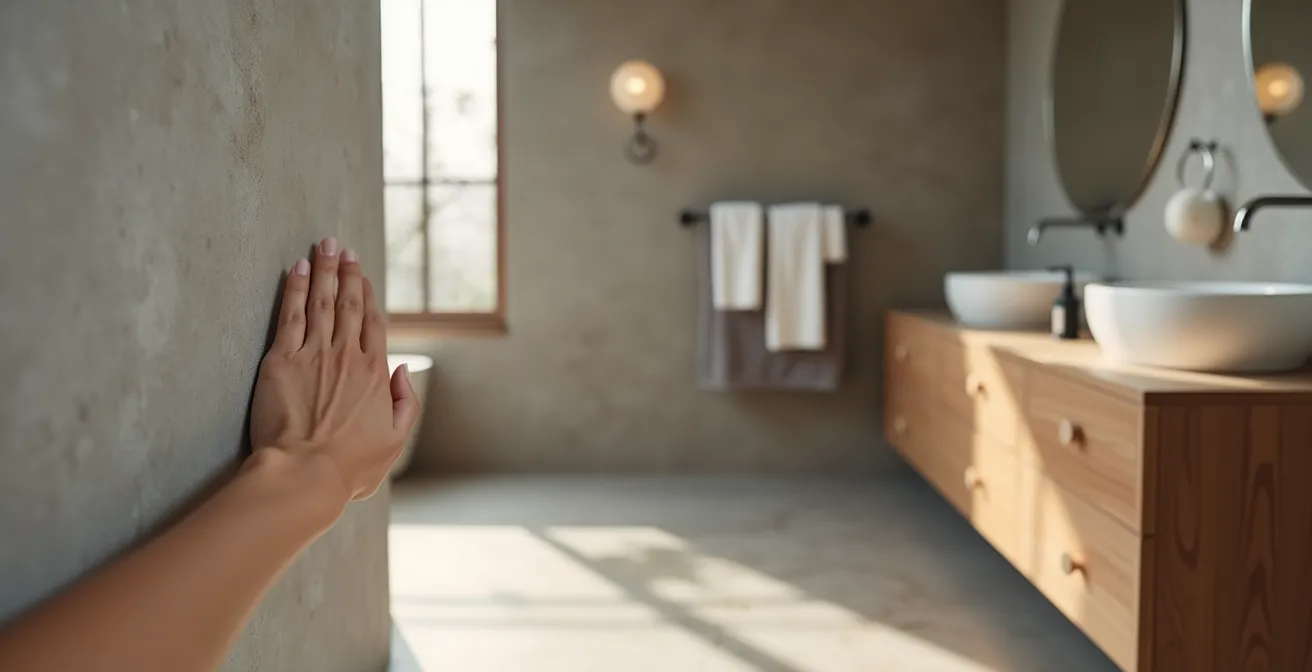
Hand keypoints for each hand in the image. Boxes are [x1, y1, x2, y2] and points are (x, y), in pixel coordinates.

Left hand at [249, 237, 418, 502]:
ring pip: (321, 302)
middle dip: (345, 271)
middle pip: (349, 303)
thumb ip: (406, 402)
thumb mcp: (395, 441)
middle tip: (340, 247)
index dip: (368, 293)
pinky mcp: (282, 361)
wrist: (305, 473)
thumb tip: (402, 370)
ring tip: (322, 246)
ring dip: (323, 270)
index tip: (362, 272)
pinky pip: (290, 315)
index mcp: (376, 373)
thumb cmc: (350, 466)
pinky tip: (296, 269)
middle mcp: (347, 355)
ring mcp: (314, 355)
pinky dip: (294, 289)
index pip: (373, 322)